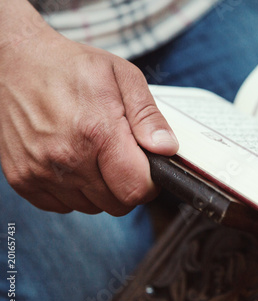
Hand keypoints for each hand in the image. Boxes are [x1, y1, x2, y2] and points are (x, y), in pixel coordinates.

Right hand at [0, 24, 177, 215]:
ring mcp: (40, 171)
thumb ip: (148, 116)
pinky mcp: (22, 179)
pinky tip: (73, 163)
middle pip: (117, 203)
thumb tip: (167, 148)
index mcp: (97, 130)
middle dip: (128, 186)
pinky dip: (74, 191)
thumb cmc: (70, 67)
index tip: (150, 169)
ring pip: (92, 207)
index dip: (151, 183)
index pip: (136, 188)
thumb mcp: (122, 76)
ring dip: (101, 189)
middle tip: (123, 159)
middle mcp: (67, 156)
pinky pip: (63, 205)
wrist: (13, 62)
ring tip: (95, 155)